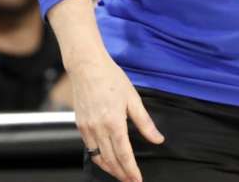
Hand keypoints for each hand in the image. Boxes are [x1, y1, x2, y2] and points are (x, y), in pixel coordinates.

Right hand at [71, 55, 163, 181]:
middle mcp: (98, 128)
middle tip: (131, 181)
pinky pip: (89, 148)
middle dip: (122, 174)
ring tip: (121, 175)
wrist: (87, 67)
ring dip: (110, 169)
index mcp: (114, 122)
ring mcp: (87, 128)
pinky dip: (98, 158)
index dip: (131, 170)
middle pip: (110, 160)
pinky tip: (106, 160)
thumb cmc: (111, 78)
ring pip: (98, 157)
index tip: (137, 179)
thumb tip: (158, 139)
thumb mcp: (133, 99)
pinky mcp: (80, 126)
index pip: (124, 154)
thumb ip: (145, 122)